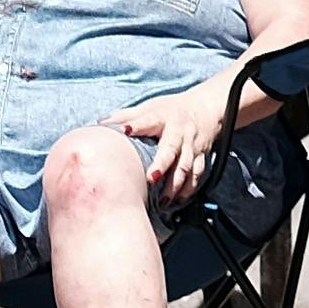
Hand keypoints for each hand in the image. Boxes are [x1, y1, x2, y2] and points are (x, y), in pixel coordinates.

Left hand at [117, 81, 226, 202]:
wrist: (206, 108)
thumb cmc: (172, 110)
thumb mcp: (150, 107)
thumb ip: (127, 115)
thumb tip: (101, 123)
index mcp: (163, 117)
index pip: (149, 121)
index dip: (137, 125)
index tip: (125, 131)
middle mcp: (180, 132)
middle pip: (172, 148)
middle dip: (163, 164)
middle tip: (151, 178)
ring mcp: (192, 145)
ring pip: (186, 166)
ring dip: (175, 184)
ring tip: (163, 201)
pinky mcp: (201, 156)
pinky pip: (197, 174)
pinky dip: (188, 189)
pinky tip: (177, 200)